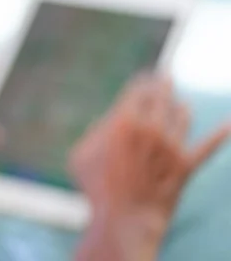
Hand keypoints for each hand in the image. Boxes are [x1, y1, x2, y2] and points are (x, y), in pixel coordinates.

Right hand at [71, 74, 229, 260]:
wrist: (123, 220)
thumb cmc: (96, 187)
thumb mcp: (81, 153)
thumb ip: (96, 131)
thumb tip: (109, 120)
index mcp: (124, 119)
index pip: (139, 88)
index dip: (143, 80)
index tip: (144, 78)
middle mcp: (152, 128)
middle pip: (163, 96)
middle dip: (163, 86)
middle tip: (165, 79)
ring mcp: (171, 147)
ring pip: (183, 115)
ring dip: (181, 107)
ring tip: (180, 105)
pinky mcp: (186, 166)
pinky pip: (208, 146)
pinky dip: (220, 134)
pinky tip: (229, 124)